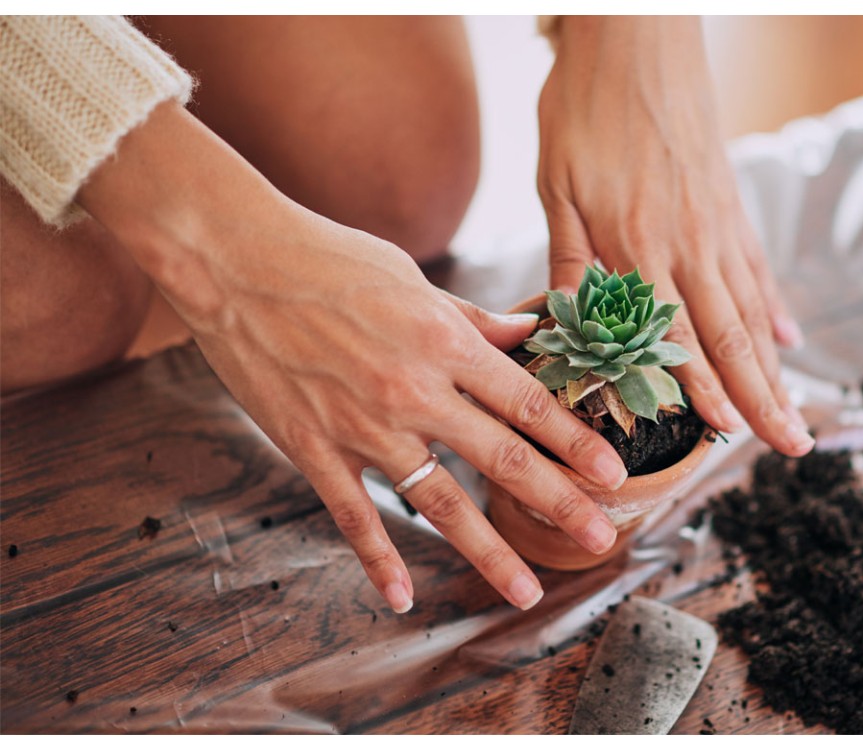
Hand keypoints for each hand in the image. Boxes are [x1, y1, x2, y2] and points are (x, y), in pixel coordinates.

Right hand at [80, 103, 626, 612]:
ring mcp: (362, 426)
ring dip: (489, 550)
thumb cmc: (326, 257)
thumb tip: (528, 334)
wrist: (231, 261)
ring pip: (439, 502)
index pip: (526, 402)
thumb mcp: (412, 279)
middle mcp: (414, 391)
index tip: (613, 473)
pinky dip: (378, 560)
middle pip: (501, 458)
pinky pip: (354, 516)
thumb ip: (472, 319)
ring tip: (527, 588)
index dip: (574, 441)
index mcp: (444, 342)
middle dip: (559, 502)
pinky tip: (400, 597)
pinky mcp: (312, 449)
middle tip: (600, 538)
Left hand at [537, 17, 813, 456]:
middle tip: (790, 448)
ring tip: (797, 411)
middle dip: (761, 400)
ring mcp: (719, 225)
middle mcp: (690, 245)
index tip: (726, 438)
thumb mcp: (557, 190)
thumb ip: (569, 264)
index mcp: (639, 247)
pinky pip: (758, 268)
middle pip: (732, 337)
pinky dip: (775, 308)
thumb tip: (567, 331)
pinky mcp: (731, 203)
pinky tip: (790, 338)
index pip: (676, 337)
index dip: (702, 391)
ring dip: (775, 369)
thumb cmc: (586, 109)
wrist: (637, 36)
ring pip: (752, 312)